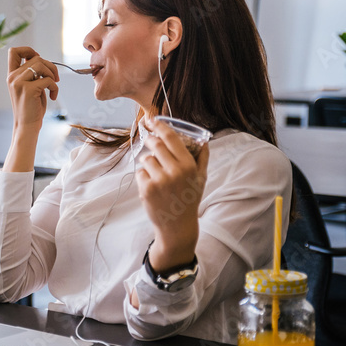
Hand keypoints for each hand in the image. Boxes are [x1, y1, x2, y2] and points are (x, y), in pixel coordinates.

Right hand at [6, 46, 58, 130]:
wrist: (27, 126)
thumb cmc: (32, 108)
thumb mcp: (30, 87)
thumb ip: (33, 74)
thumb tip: (42, 60)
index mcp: (12, 75)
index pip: (14, 51)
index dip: (29, 50)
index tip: (39, 60)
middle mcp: (13, 77)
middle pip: (36, 57)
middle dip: (50, 66)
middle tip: (55, 79)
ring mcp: (19, 83)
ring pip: (41, 65)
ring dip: (52, 75)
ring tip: (53, 86)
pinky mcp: (28, 90)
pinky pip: (47, 80)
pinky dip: (54, 87)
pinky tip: (53, 96)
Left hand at [134, 118, 208, 271]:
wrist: (177, 226)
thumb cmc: (189, 199)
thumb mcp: (201, 178)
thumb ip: (202, 158)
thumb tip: (204, 141)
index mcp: (188, 166)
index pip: (171, 138)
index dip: (160, 125)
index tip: (153, 119)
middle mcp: (174, 171)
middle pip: (155, 144)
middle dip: (151, 140)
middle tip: (150, 140)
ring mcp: (159, 180)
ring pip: (146, 159)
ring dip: (149, 163)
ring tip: (157, 175)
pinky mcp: (146, 189)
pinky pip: (140, 172)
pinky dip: (144, 177)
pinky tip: (153, 187)